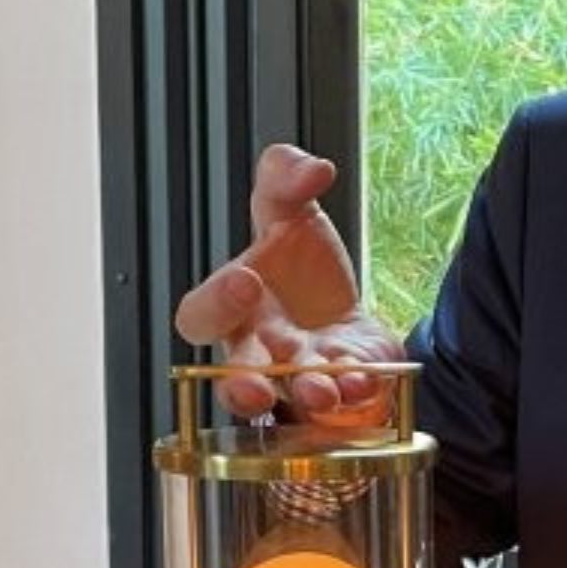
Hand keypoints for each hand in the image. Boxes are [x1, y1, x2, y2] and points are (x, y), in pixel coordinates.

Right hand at [173, 144, 404, 423]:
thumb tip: (311, 167)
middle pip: (236, 378)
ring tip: (324, 390)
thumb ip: (283, 181)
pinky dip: (358, 392)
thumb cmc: (298, 266)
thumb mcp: (289, 213)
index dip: (216, 303)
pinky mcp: (347, 386)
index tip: (246, 280)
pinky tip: (367, 380)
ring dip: (308, 395)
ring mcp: (303, 375)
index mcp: (234, 308)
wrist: (346, 307)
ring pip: (292, 398)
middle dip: (243, 384)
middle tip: (257, 385)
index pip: (200, 316)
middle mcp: (260, 351)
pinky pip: (349, 400)